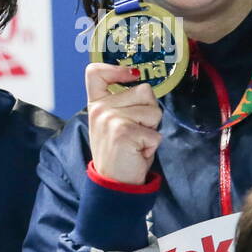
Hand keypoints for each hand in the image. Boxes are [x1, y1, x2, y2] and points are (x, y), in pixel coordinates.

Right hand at [86, 62, 162, 185]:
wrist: (113, 182)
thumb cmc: (119, 151)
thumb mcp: (112, 122)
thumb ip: (121, 102)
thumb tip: (141, 82)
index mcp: (96, 104)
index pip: (95, 73)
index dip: (117, 69)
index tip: (132, 75)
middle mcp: (100, 109)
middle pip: (143, 90)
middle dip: (149, 111)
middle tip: (136, 131)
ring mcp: (110, 119)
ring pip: (153, 110)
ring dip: (152, 128)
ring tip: (137, 141)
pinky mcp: (124, 131)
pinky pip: (155, 131)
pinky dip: (152, 144)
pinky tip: (138, 151)